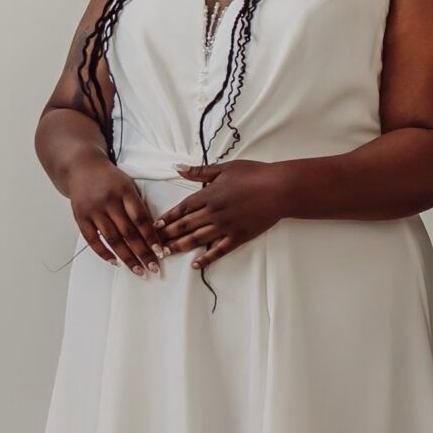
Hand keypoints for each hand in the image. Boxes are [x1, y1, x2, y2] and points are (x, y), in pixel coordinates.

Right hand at [66, 156, 162, 275]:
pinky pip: (92, 240)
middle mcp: (108, 201)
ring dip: (126, 257)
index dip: (151, 237)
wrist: (81, 167)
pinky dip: (104, 253)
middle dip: (142, 253)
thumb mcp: (129, 186)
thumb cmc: (110, 180)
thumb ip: (138, 207)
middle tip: (153, 268)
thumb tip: (154, 234)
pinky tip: (115, 262)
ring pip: (112, 239)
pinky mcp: (80, 217)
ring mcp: (93, 210)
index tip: (160, 252)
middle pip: (128, 232)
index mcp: (125, 192)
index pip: (141, 219)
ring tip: (138, 270)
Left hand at [158, 159, 286, 266]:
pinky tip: (196, 264)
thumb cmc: (254, 175)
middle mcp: (213, 212)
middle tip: (153, 243)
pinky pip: (219, 250)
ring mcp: (225, 226)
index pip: (182, 208)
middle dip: (167, 234)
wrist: (279, 189)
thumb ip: (200, 171)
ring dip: (180, 246)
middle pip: (185, 225)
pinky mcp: (239, 237)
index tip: (155, 225)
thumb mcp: (225, 168)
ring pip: (197, 239)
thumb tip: (178, 167)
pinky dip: (207, 258)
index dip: (167, 217)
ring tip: (166, 254)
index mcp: (209, 195)